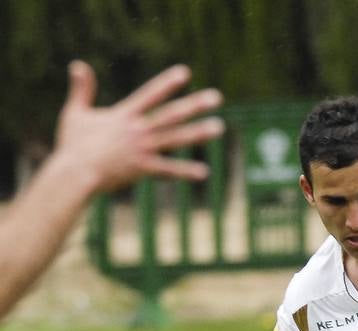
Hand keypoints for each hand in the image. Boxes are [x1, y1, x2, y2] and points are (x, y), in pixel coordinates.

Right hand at [55, 61, 223, 191]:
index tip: (185, 72)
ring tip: (219, 127)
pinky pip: (167, 170)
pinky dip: (184, 171)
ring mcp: (140, 149)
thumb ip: (81, 89)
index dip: (168, 83)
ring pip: (174, 138)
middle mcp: (136, 129)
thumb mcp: (75, 113)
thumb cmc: (72, 144)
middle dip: (194, 104)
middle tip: (217, 97)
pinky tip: (204, 173)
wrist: (72, 173)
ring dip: (198, 133)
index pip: (150, 94)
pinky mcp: (141, 168)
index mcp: (123, 115)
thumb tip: (78, 64)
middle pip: (171, 114)